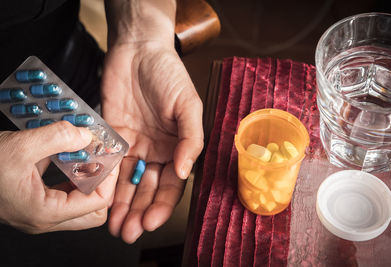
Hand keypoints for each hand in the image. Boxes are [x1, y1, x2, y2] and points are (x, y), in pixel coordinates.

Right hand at [0, 121, 117, 232]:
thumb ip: (57, 137)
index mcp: (46, 212)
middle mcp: (46, 218)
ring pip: (81, 201)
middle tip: (101, 157)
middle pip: (94, 209)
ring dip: (88, 177)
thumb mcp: (20, 147)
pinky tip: (66, 154)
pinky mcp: (35, 201)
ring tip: (86, 152)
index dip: (109, 177)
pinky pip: (65, 192)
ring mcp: (40, 212)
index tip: (110, 154)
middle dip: (103, 181)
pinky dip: (72, 174)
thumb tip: (87, 135)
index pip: (98, 202)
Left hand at [101, 43, 203, 242]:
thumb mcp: (189, 105)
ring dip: (121, 206)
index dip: (162, 205)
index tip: (150, 222)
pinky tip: (99, 200)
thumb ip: (191, 139)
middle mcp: (156, 151)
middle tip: (128, 232)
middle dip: (139, 212)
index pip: (173, 184)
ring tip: (114, 227)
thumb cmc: (169, 75)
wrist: (138, 50)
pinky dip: (104, 183)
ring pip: (127, 183)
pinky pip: (108, 164)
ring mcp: (133, 145)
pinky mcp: (112, 137)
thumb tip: (185, 172)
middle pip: (148, 189)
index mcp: (178, 147)